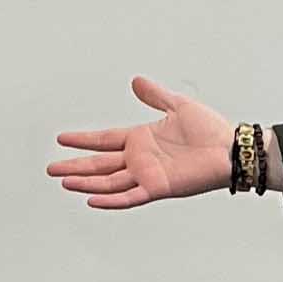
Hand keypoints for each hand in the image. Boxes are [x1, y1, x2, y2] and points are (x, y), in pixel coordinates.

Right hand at [47, 76, 239, 209]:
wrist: (230, 148)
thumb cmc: (210, 130)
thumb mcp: (177, 106)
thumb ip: (155, 96)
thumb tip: (136, 81)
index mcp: (141, 139)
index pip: (104, 140)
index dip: (83, 140)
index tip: (62, 139)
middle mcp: (140, 159)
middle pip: (100, 164)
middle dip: (75, 167)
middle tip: (51, 168)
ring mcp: (147, 175)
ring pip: (109, 182)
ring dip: (86, 183)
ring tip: (64, 182)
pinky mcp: (158, 188)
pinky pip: (129, 196)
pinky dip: (111, 200)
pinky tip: (91, 199)